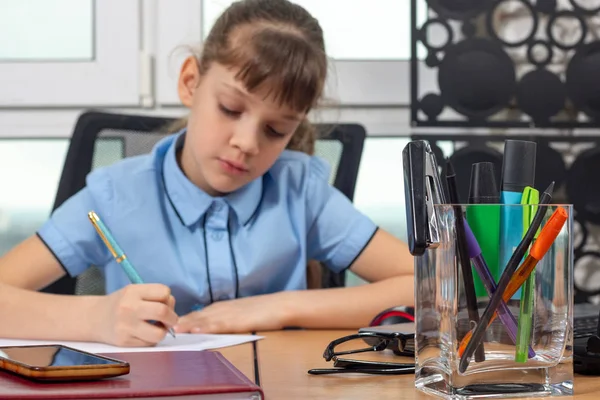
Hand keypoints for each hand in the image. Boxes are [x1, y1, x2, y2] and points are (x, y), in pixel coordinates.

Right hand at [91, 284, 177, 346]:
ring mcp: (126, 326)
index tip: (165, 304)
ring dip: (163, 332)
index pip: (164, 292)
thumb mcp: (134, 292)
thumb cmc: (121, 303)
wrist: (94, 318)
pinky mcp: (124, 342)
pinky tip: (145, 333)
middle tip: (169, 320)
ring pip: (159, 333)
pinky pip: (149, 344)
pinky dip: (152, 339)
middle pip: (163, 312)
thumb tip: (173, 309)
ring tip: (158, 328)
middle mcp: (129, 308)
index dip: (169, 299)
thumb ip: (154, 296)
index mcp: (133, 291)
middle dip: (172, 317)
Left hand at [174, 293, 291, 333]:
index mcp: (222, 307)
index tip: (167, 324)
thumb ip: (227, 318)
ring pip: (203, 319)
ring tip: (172, 329)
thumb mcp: (241, 313)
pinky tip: (194, 329)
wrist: (281, 305)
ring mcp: (229, 313)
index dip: (183, 319)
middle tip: (161, 326)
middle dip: (179, 321)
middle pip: (196, 315)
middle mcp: (222, 308)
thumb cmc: (264, 310)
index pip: (197, 313)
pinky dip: (205, 326)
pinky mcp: (238, 320)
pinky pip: (218, 324)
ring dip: (187, 324)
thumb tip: (212, 326)